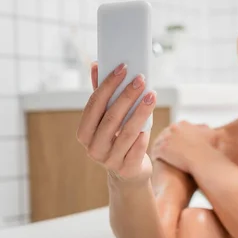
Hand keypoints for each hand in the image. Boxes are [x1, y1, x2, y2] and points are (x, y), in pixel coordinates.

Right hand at [77, 61, 155, 182]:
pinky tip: (151, 123)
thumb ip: (102, 95)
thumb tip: (96, 65)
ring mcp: (109, 160)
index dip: (108, 85)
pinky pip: (137, 149)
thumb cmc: (117, 139)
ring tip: (152, 95)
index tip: (123, 68)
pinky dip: (143, 135)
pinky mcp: (127, 169)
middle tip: (141, 79)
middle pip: (111, 117)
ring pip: (127, 132)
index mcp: (84, 133)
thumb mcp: (107, 119)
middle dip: (127, 96)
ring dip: (141, 111)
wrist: (128, 173)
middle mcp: (93, 148)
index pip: (95, 104)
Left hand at [151, 121, 217, 171]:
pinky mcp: (162, 149)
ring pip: (159, 143)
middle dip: (166, 142)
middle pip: (165, 134)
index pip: (176, 129)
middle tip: (166, 150)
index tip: (175, 144)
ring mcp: (166, 138)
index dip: (175, 137)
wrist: (203, 159)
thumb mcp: (212, 135)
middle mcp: (173, 128)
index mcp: (184, 124)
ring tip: (160, 156)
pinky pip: (155, 152)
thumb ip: (210, 131)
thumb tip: (213, 130)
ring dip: (158, 149)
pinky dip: (156, 156)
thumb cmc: (209, 149)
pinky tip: (157, 161)